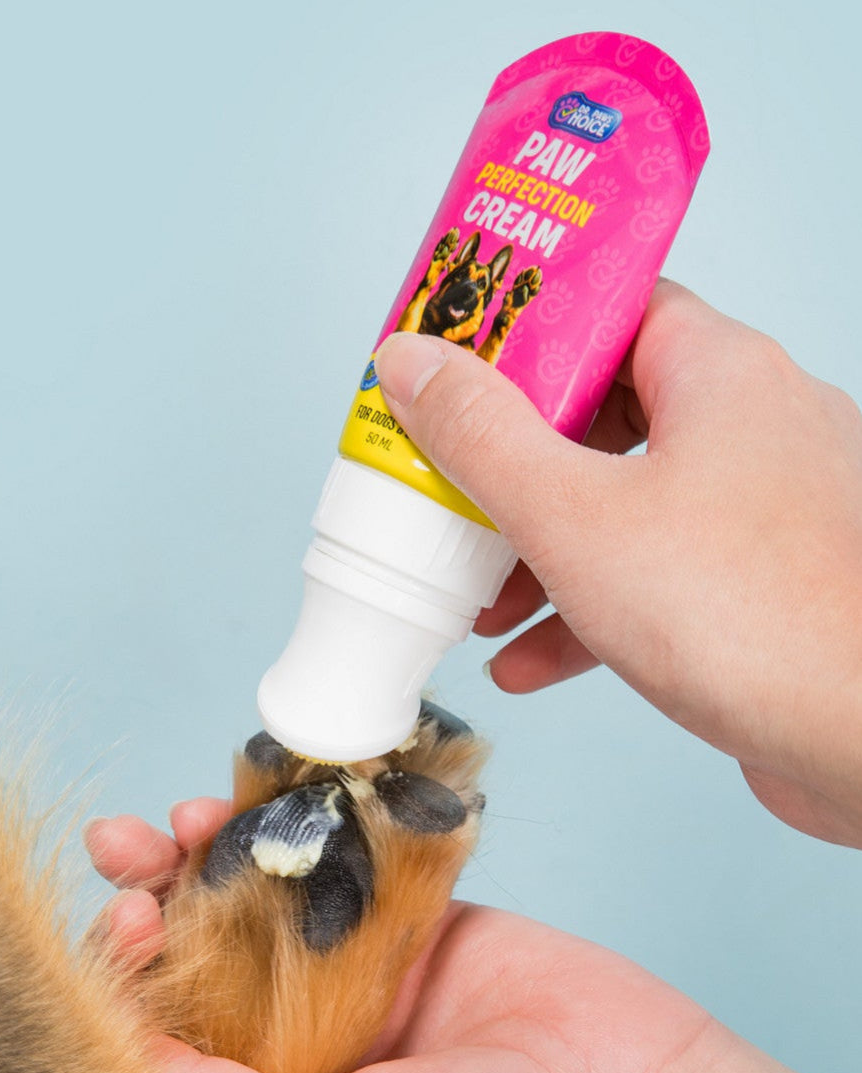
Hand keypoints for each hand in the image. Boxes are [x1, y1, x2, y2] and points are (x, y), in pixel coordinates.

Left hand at [85, 809, 816, 1072]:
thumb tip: (139, 1061)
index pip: (170, 1032)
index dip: (129, 978)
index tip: (125, 929)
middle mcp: (301, 1027)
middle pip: (200, 953)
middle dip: (152, 901)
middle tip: (127, 864)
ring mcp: (353, 962)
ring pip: (256, 892)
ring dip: (206, 852)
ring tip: (175, 823)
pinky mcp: (409, 907)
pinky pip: (340, 850)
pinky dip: (292, 821)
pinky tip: (252, 801)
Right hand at [374, 280, 861, 847]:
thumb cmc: (745, 615)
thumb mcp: (570, 514)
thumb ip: (479, 435)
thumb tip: (411, 360)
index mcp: (717, 372)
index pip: (607, 309)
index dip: (523, 333)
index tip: (456, 367)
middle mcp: (751, 425)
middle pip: (603, 414)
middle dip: (516, 468)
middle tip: (453, 487)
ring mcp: (763, 508)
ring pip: (625, 503)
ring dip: (543, 551)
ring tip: (481, 602)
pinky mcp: (763, 583)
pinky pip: (657, 572)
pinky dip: (590, 606)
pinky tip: (529, 661)